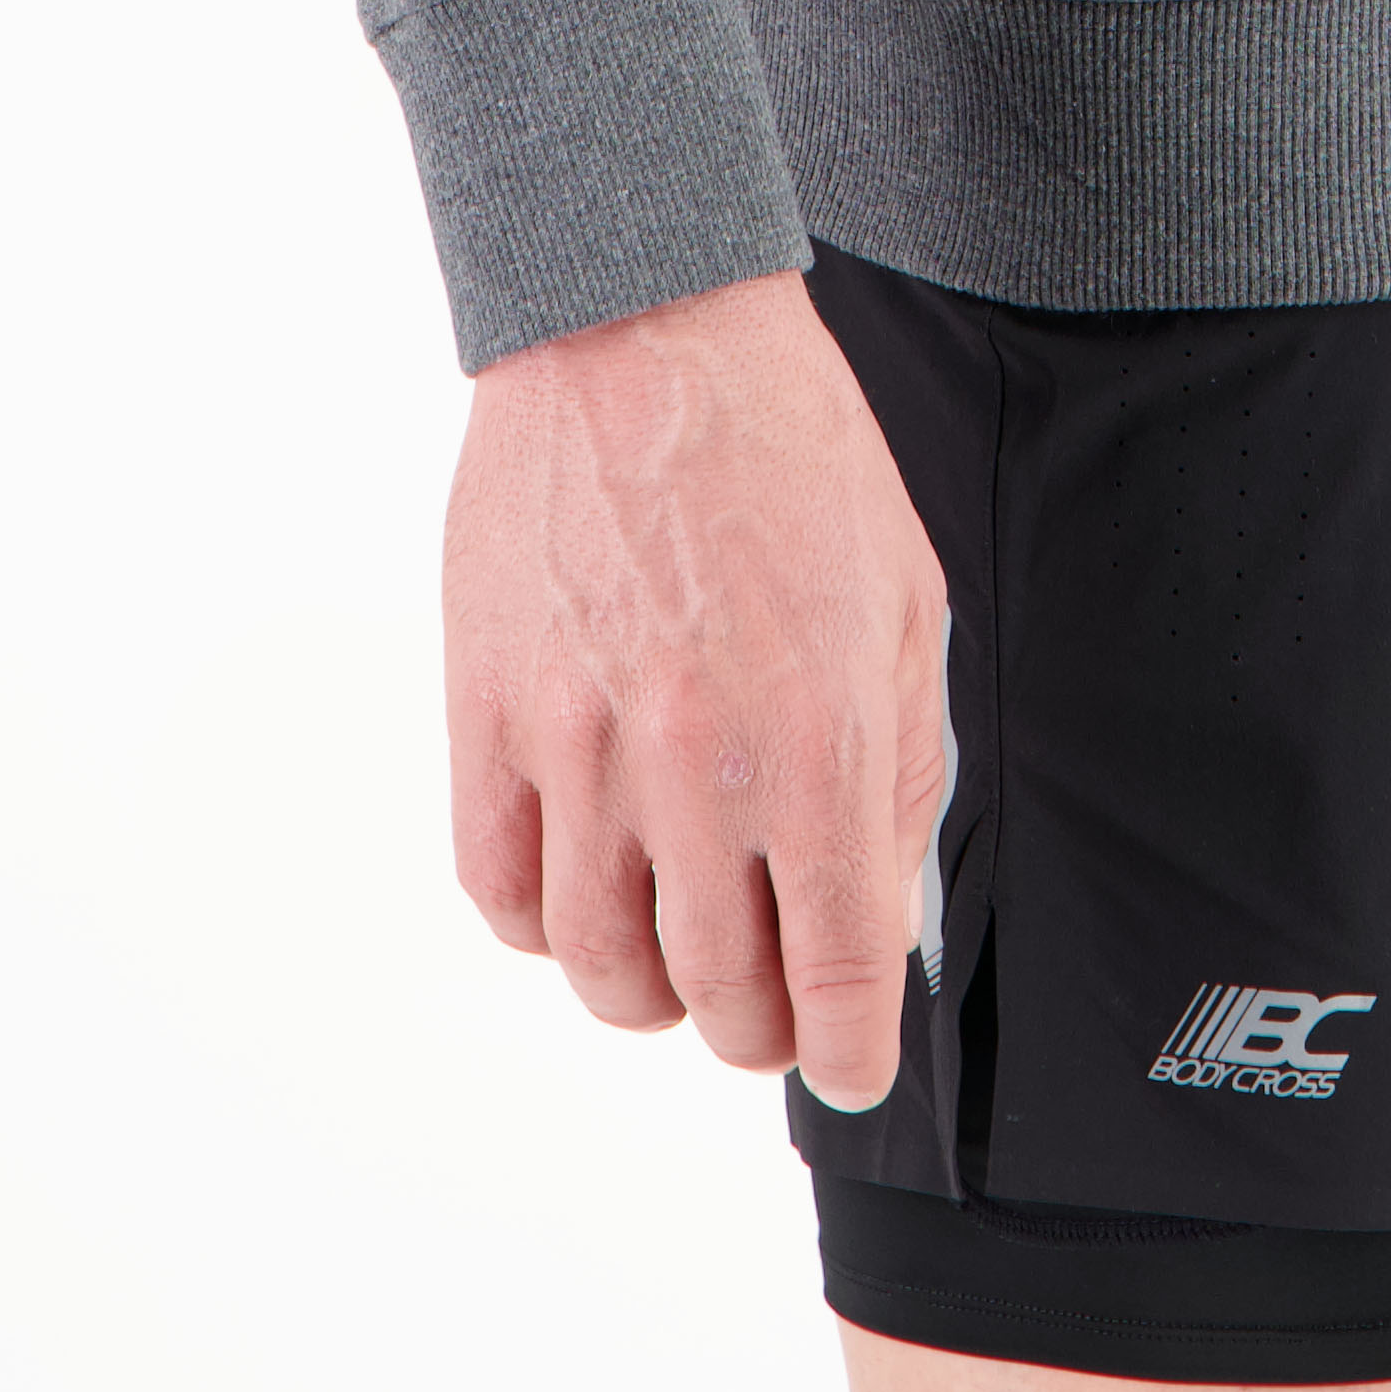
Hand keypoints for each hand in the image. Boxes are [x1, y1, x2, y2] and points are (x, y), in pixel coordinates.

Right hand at [444, 268, 948, 1098]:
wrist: (645, 328)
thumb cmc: (789, 448)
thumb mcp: (902, 597)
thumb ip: (901, 766)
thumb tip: (885, 905)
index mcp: (818, 730)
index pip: (834, 965)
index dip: (849, 1048)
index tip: (852, 1063)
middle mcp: (697, 757)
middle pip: (717, 990)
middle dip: (757, 1028)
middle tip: (771, 1005)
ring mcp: (579, 742)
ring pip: (599, 967)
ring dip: (650, 996)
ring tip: (677, 961)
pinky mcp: (488, 712)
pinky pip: (501, 890)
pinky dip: (546, 926)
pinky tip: (588, 887)